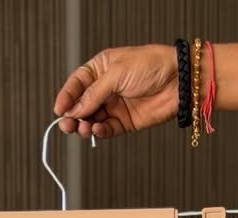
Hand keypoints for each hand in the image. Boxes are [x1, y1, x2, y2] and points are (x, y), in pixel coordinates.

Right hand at [53, 45, 177, 138]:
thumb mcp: (117, 73)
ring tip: (83, 128)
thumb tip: (76, 109)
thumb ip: (95, 93)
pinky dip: (100, 132)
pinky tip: (97, 130)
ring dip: (84, 126)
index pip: (77, 83)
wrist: (178, 81)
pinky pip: (107, 130)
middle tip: (67, 124)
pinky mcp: (125, 122)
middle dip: (73, 115)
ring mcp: (115, 106)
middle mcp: (106, 88)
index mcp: (101, 68)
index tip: (59, 109)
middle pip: (82, 105)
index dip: (66, 96)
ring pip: (92, 120)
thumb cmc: (152, 65)